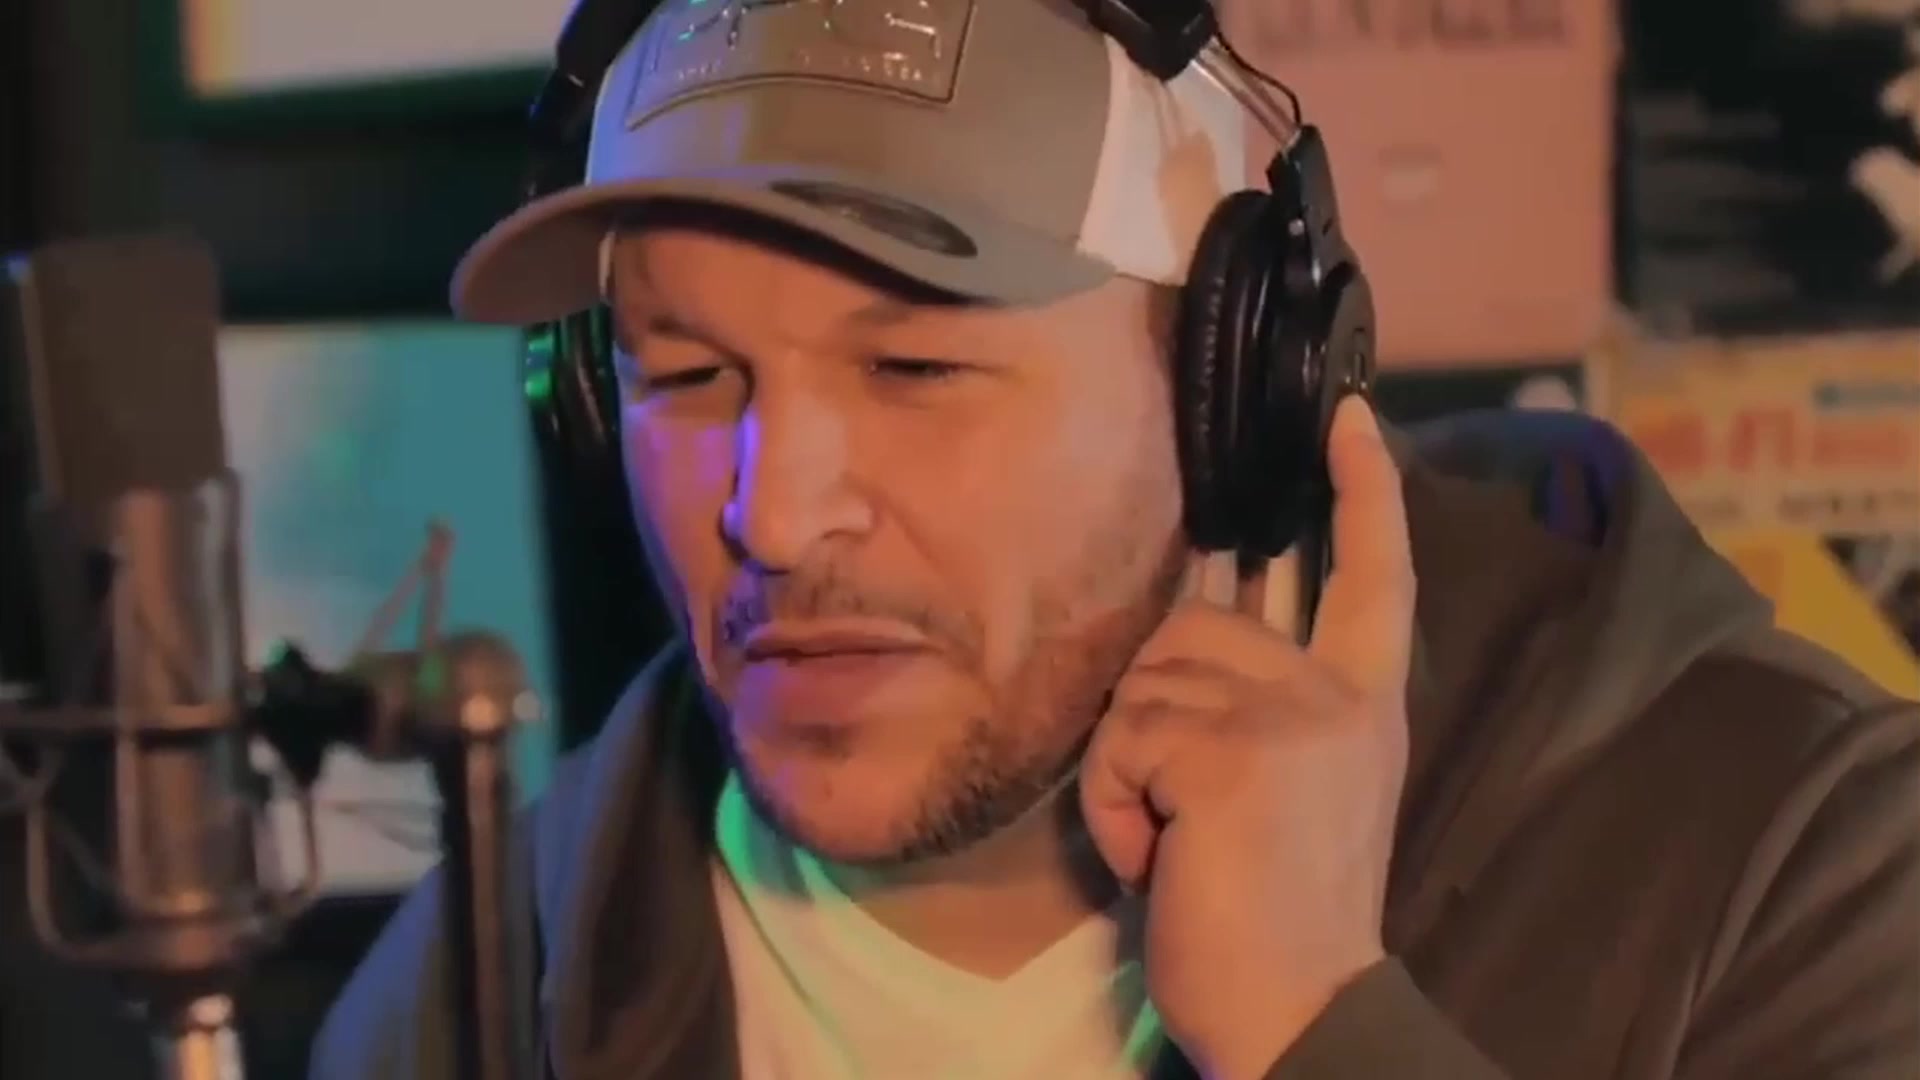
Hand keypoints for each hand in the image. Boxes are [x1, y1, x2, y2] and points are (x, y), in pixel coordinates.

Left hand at [1077, 397, 1415, 1079]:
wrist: (1300, 1014)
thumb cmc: (1278, 913)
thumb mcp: (1292, 790)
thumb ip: (1267, 707)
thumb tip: (1188, 638)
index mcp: (1365, 703)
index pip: (1376, 575)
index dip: (1365, 492)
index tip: (1350, 413)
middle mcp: (1337, 697)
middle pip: (1193, 624)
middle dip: (1152, 710)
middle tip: (1182, 809)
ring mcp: (1286, 720)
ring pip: (1140, 682)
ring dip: (1126, 768)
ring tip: (1173, 841)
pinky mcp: (1224, 754)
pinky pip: (1115, 742)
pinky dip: (1110, 809)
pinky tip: (1157, 861)